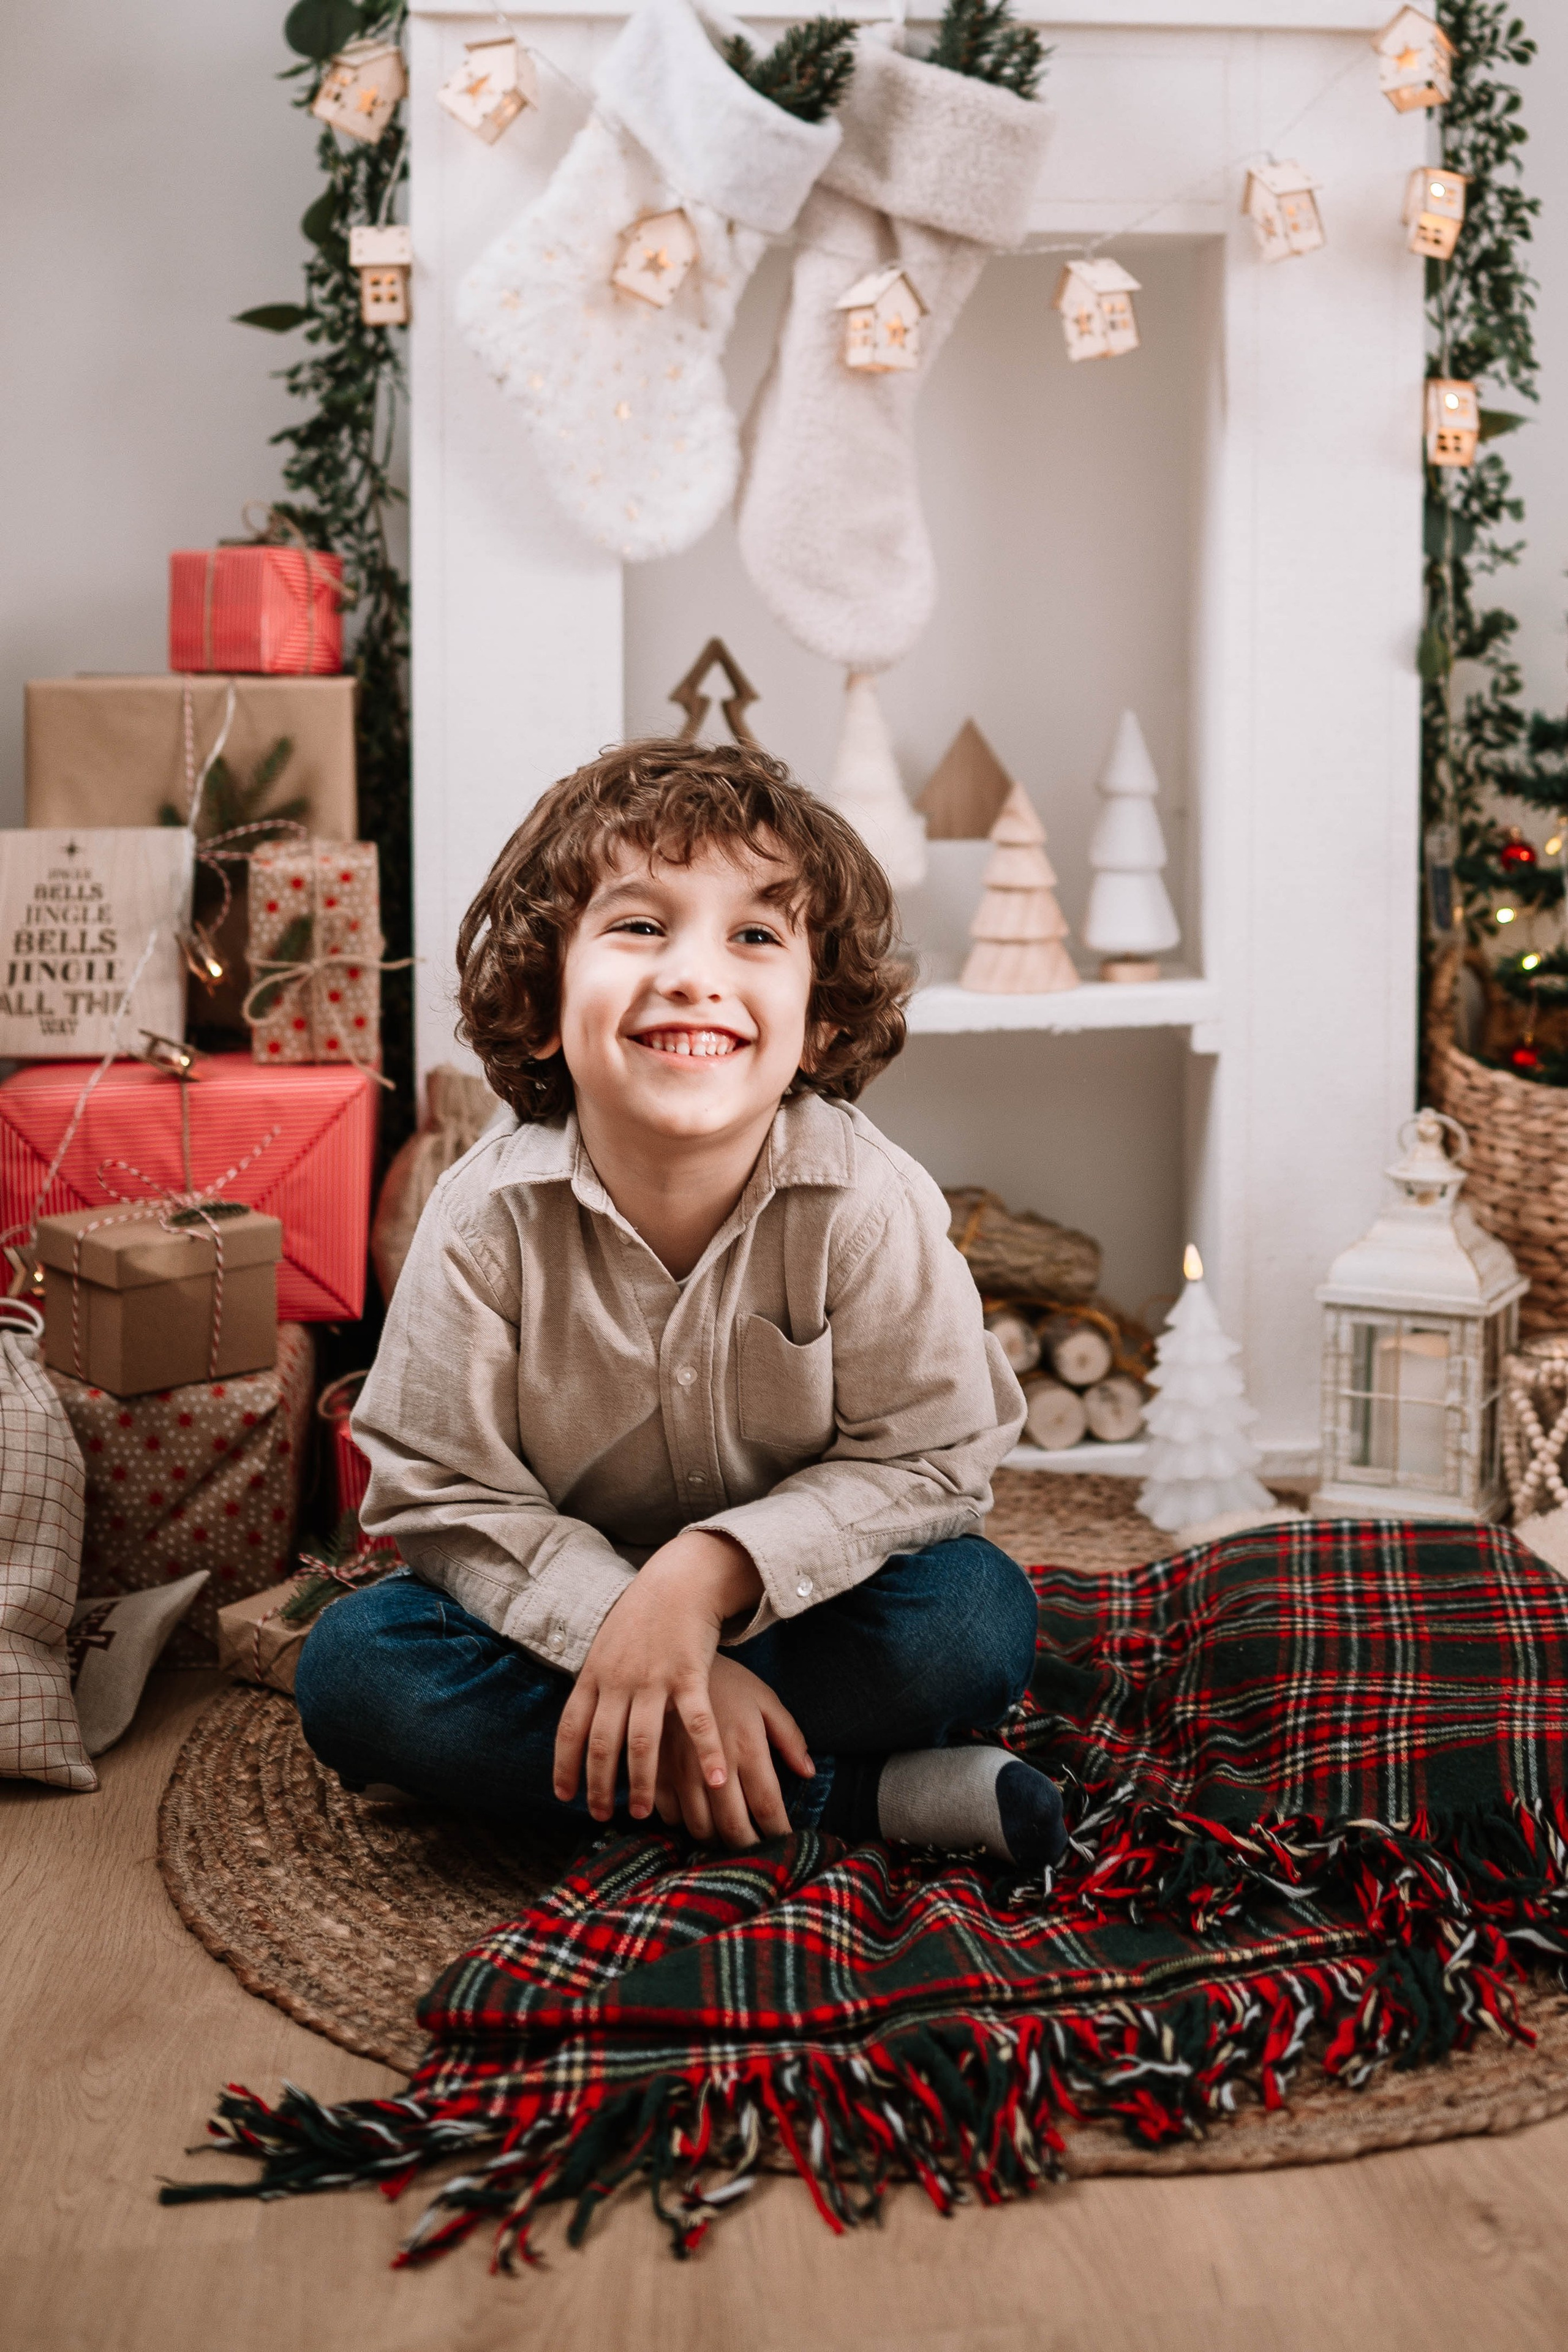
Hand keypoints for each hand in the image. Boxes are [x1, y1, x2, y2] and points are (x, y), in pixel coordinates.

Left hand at [552, 1529, 806, 1841]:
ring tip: (645, 1812)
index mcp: (594, 1674)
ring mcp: (653, 1678)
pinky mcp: (689, 1674)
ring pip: (642, 1740)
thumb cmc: (642, 1618)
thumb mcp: (606, 1647)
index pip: (570, 1729)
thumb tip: (582, 1724)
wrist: (677, 1580)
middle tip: (604, 1816)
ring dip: (643, 1781)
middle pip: (603, 1743)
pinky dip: (706, 1752)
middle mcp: (618, 1680)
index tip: (565, 1797)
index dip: (565, 1765)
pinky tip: (716, 1779)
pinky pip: (696, 1721)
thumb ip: (596, 1685)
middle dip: (601, 1785)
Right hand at [653, 1656, 812, 1846]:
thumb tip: (809, 1772)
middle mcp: (714, 1765)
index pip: (767, 1806)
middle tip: (759, 1852)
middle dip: (749, 1847)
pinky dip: (684, 1825)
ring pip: (700, 1827)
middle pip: (733, 1826)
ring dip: (717, 1841)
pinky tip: (696, 1818)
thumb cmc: (727, 1681)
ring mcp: (681, 1771)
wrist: (672, 1656)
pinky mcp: (656, 1770)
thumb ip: (789, 1737)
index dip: (778, 1832)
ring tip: (729, 1839)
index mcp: (746, 1746)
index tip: (786, 1844)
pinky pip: (669, 1816)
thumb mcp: (764, 1699)